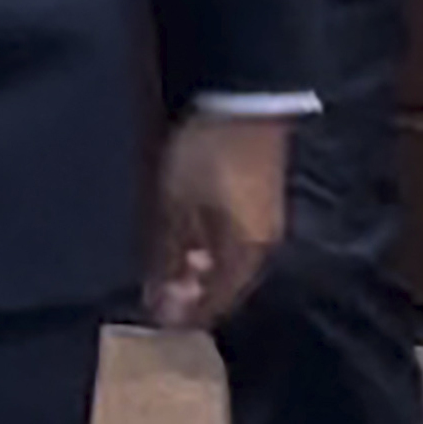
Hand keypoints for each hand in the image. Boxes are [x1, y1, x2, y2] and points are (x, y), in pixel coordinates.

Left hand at [147, 108, 290, 331]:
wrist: (242, 103)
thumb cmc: (206, 159)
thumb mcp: (177, 208)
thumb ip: (169, 257)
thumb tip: (162, 304)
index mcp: (247, 254)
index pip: (219, 302)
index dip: (188, 316)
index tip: (157, 320)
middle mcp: (263, 245)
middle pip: (228, 284)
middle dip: (193, 295)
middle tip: (159, 294)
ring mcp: (266, 221)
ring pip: (231, 262)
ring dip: (200, 271)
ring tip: (169, 269)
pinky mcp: (260, 200)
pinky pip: (235, 240)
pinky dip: (209, 248)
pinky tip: (189, 241)